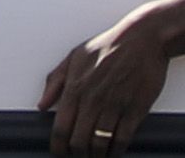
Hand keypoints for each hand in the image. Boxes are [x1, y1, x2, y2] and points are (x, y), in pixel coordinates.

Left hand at [40, 10, 174, 155]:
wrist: (143, 38)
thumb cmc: (108, 45)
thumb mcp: (74, 56)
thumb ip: (55, 81)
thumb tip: (42, 105)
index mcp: (75, 87)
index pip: (60, 129)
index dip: (58, 147)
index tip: (59, 153)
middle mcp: (92, 99)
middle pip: (78, 142)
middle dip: (77, 155)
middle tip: (80, 156)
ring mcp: (114, 105)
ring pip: (100, 145)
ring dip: (97, 156)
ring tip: (96, 155)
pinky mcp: (135, 109)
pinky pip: (122, 139)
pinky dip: (117, 150)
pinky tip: (114, 150)